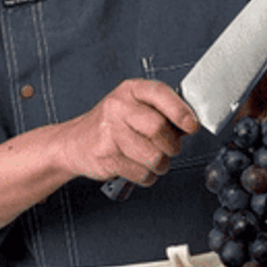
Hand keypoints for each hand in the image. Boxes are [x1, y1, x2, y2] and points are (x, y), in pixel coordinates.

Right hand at [57, 79, 199, 185]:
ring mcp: (109, 132)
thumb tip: (191, 125)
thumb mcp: (136, 107)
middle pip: (158, 128)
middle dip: (172, 145)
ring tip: (154, 159)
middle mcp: (118, 107)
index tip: (192, 125)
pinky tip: (139, 166)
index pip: (160, 93)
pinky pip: (141, 173)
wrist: (74, 142)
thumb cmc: (112, 124)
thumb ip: (163, 112)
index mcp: (130, 90)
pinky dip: (147, 175)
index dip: (180, 111)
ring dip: (161, 164)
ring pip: (153, 156)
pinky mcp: (106, 157)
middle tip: (171, 148)